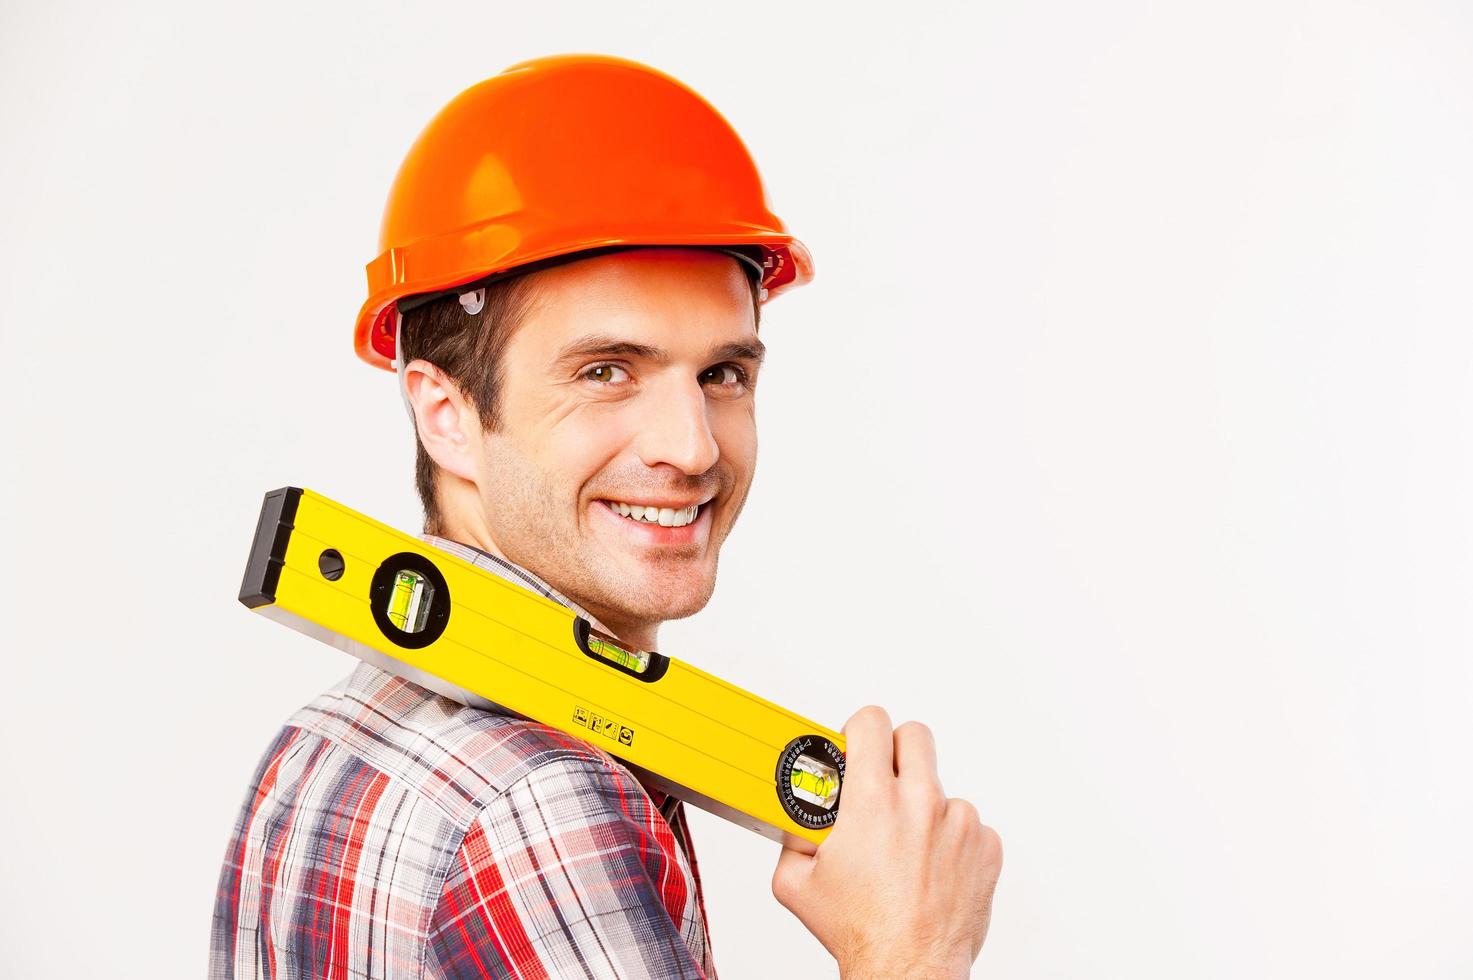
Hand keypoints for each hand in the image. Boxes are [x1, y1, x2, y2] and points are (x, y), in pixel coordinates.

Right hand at [771, 706, 1002, 978]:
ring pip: (942, 788)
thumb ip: (792, 838)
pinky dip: (951, 840)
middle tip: (883, 780)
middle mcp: (921, 802)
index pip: (871, 722)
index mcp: (873, 799)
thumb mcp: (796, 881)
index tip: (855, 744)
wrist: (906, 968)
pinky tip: (932, 868)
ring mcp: (960, 823)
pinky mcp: (986, 847)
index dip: (859, 729)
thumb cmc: (859, 930)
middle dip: (895, 752)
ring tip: (907, 848)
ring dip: (924, 807)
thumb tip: (795, 819)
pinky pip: (969, 825)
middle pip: (915, 736)